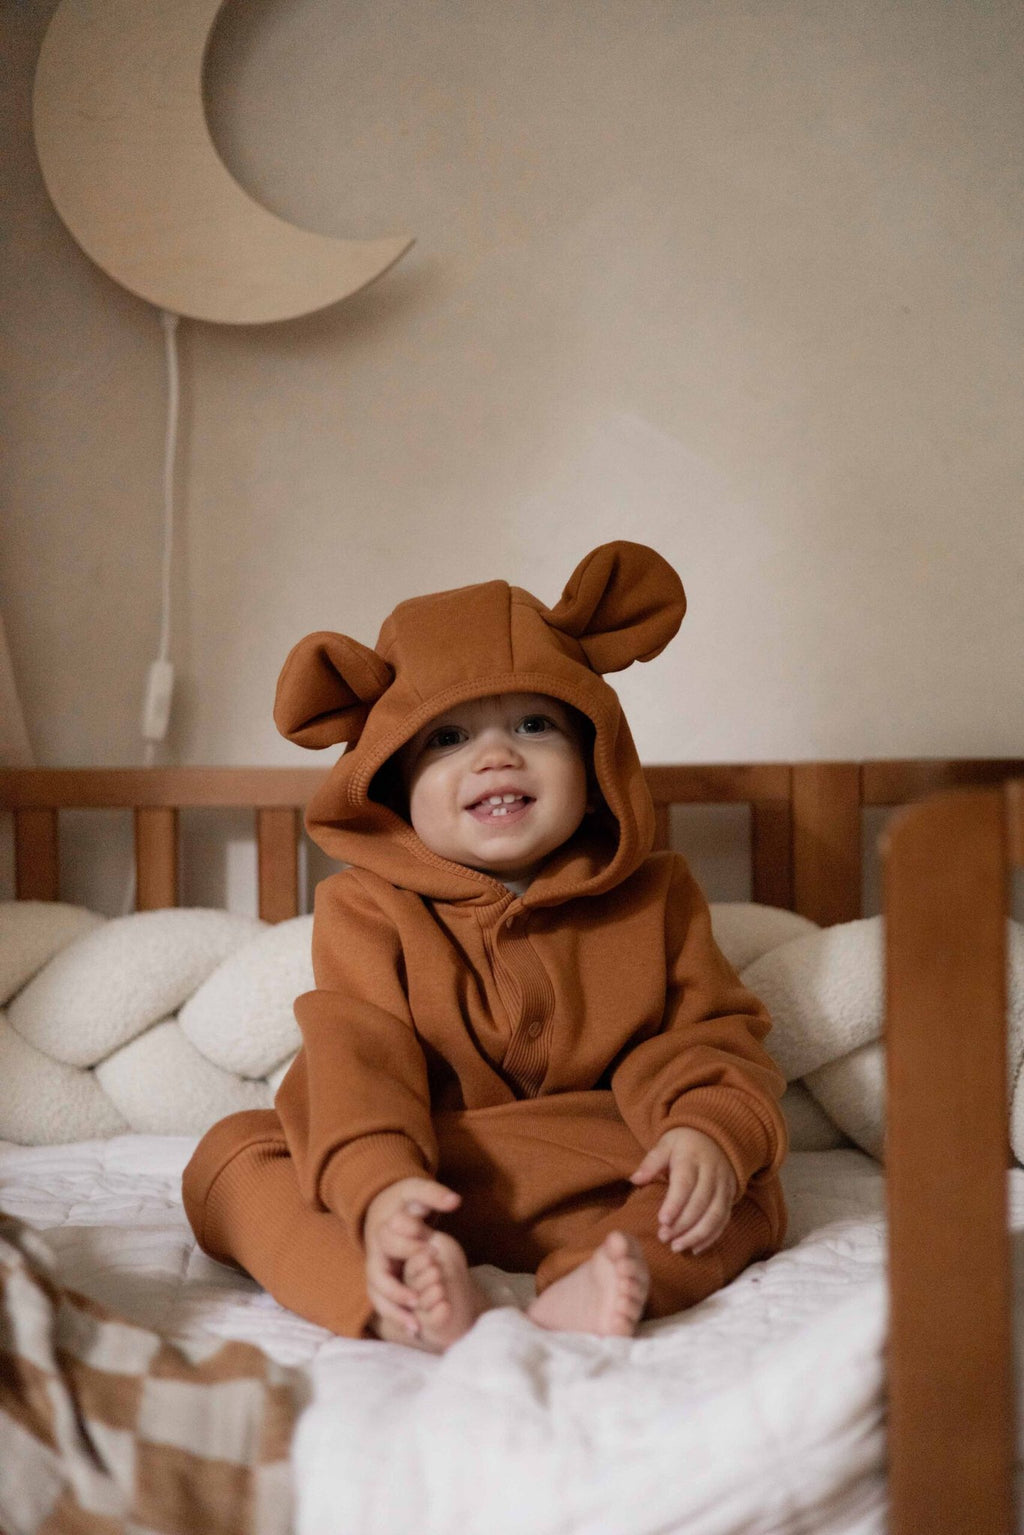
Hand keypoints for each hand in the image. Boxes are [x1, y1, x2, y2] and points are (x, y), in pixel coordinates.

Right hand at [363, 1177, 460, 1336]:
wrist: (386, 1207)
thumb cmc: (403, 1200)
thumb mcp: (416, 1191)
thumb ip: (434, 1194)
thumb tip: (455, 1200)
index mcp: (380, 1231)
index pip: (389, 1245)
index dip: (409, 1249)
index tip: (432, 1253)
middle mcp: (374, 1254)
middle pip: (377, 1278)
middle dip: (395, 1291)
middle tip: (417, 1301)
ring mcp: (376, 1270)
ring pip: (378, 1297)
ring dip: (394, 1312)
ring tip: (415, 1327)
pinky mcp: (383, 1282)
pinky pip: (385, 1303)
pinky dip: (397, 1316)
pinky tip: (416, 1330)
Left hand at [630, 1128, 736, 1254]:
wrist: (715, 1137)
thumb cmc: (683, 1143)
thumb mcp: (665, 1144)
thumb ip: (651, 1162)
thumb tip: (635, 1179)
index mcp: (692, 1158)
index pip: (685, 1183)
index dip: (675, 1203)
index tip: (662, 1221)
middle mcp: (712, 1173)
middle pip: (700, 1202)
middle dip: (683, 1224)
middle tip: (664, 1238)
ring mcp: (723, 1186)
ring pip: (715, 1215)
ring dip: (697, 1234)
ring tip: (677, 1247)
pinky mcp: (730, 1197)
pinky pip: (723, 1220)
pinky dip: (711, 1237)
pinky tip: (695, 1248)